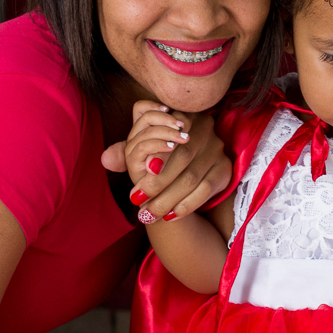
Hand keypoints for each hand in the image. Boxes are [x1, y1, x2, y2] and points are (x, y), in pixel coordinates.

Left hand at [101, 103, 231, 218]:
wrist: (194, 169)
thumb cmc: (165, 156)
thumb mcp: (145, 148)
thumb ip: (126, 151)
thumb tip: (106, 158)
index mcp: (182, 115)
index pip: (166, 132)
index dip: (153, 152)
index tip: (138, 177)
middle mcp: (204, 128)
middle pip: (179, 158)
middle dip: (156, 183)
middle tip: (137, 201)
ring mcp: (217, 149)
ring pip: (191, 177)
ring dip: (168, 199)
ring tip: (149, 214)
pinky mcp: (225, 168)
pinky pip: (206, 189)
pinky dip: (186, 204)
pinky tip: (170, 216)